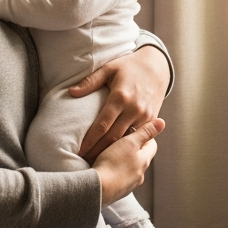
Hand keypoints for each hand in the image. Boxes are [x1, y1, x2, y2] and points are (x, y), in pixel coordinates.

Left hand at [71, 45, 168, 161]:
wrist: (157, 68)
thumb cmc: (128, 67)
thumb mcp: (109, 68)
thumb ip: (90, 81)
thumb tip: (71, 92)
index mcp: (120, 97)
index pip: (102, 125)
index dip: (90, 140)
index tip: (79, 150)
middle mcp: (134, 109)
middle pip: (113, 137)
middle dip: (98, 151)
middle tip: (84, 161)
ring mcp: (145, 116)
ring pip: (126, 140)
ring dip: (111, 152)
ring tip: (97, 161)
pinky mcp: (152, 119)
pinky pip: (137, 137)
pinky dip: (126, 146)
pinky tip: (115, 154)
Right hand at [93, 118, 164, 205]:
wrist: (96, 189)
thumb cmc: (113, 163)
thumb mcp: (129, 142)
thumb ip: (145, 132)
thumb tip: (162, 122)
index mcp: (144, 161)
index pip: (152, 145)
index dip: (144, 136)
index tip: (133, 131)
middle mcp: (140, 175)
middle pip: (141, 158)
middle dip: (133, 149)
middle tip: (120, 141)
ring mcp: (129, 186)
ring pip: (130, 169)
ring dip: (124, 162)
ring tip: (110, 155)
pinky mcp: (117, 192)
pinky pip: (119, 179)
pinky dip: (115, 173)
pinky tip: (105, 170)